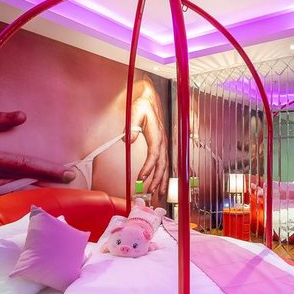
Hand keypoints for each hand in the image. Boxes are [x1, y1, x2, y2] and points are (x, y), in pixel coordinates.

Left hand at [127, 78, 168, 196]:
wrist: (150, 100)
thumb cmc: (142, 105)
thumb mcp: (135, 111)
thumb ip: (131, 124)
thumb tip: (129, 139)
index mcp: (156, 134)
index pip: (154, 154)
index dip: (149, 167)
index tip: (141, 177)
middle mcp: (162, 141)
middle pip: (162, 164)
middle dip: (157, 179)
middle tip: (150, 191)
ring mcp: (163, 144)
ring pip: (165, 165)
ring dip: (162, 180)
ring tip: (158, 193)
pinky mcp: (161, 146)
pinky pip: (164, 163)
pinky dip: (162, 175)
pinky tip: (160, 184)